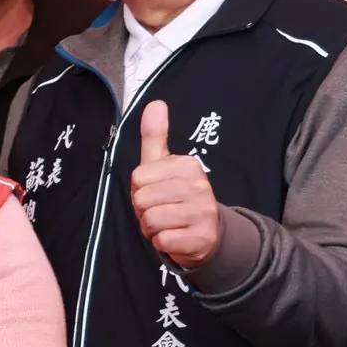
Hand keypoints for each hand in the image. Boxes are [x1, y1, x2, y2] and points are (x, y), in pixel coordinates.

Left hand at [130, 101, 221, 268]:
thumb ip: (156, 136)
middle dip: (144, 211)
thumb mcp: (165, 165)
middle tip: (162, 211)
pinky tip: (176, 237)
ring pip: (150, 221)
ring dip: (152, 228)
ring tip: (168, 224)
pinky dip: (162, 243)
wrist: (208, 233)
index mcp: (188, 165)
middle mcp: (199, 185)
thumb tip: (155, 103)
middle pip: (141, 200)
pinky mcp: (201, 238)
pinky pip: (161, 240)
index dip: (141, 190)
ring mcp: (202, 212)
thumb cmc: (177, 197)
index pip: (138, 178)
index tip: (158, 193)